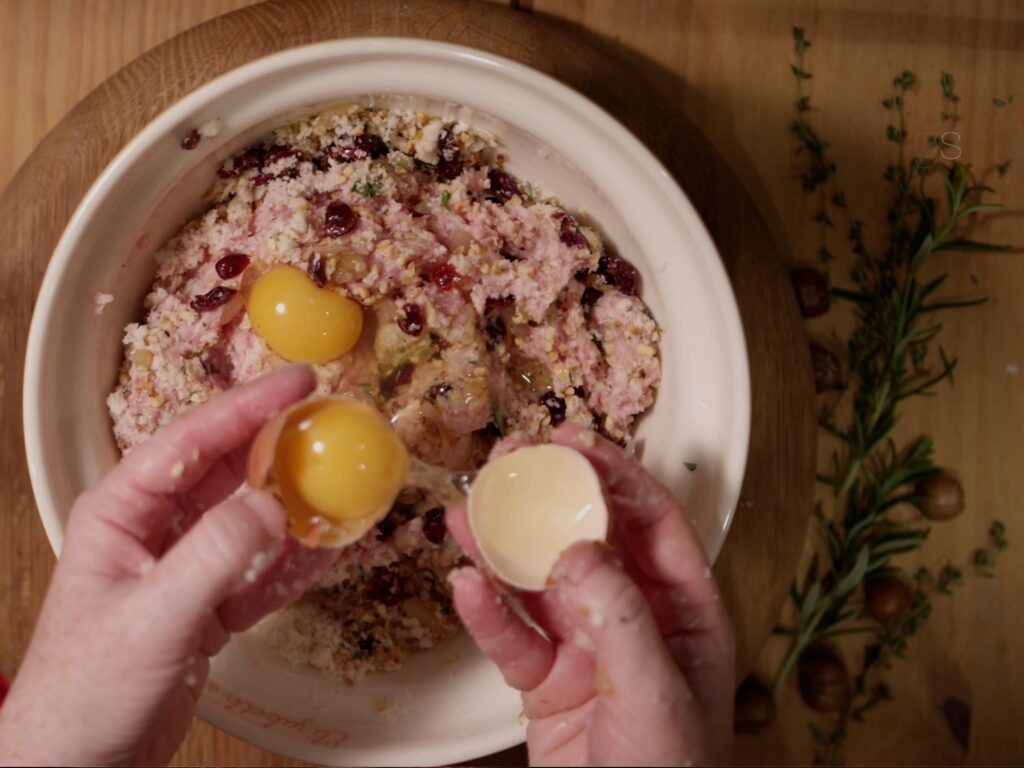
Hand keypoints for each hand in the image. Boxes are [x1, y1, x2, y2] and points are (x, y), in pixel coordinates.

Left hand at [0, 366, 338, 765]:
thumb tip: (272, 507)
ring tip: (344, 486)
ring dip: (298, 505)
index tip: (299, 383)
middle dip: (281, 447)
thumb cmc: (84, 691)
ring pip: (252, 517)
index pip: (192, 440)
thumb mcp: (151, 615)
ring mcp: (185, 565)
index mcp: (123, 511)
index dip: (249, 405)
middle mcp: (156, 528)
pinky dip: (297, 560)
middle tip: (334, 426)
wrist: (81, 763)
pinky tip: (330, 550)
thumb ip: (215, 556)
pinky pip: (263, 568)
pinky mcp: (208, 603)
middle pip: (229, 469)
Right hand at [447, 424, 734, 765]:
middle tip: (512, 462)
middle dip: (550, 498)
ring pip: (540, 581)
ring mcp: (587, 648)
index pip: (652, 523)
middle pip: (588, 539)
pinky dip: (486, 612)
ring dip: (503, 545)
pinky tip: (466, 585)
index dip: (616, 476)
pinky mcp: (546, 682)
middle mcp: (635, 619)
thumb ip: (620, 617)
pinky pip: (512, 636)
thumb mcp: (656, 692)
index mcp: (684, 612)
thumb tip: (580, 550)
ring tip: (468, 510)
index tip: (575, 444)